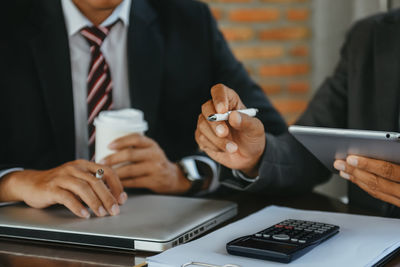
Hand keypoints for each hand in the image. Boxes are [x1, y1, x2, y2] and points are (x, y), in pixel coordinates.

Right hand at [0, 160, 126, 217]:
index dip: (117, 185)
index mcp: (84, 165)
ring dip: (95, 202)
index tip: (122, 199)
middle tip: (115, 210)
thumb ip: (95, 185)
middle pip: (97, 181)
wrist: (30, 183)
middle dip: (108, 197)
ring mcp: (62, 177)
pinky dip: (78, 207)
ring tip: (102, 213)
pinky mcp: (51, 188)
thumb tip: (115, 198)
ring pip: (83, 188)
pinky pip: (67, 197)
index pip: (107, 171)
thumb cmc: (59, 184)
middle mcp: (74, 168)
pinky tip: (84, 214)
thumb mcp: (79, 180)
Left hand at [101, 134, 190, 193]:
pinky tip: (114, 183)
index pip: (136, 138)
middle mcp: (154, 154)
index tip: (108, 145)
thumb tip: (107, 148)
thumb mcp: (150, 150)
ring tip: (104, 174)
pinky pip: (134, 182)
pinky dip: (122, 183)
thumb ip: (135, 148)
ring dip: (115, 172)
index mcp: (151, 144)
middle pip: (130, 154)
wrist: (173, 177)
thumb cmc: (155, 162)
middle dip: (113, 158)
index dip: (121, 141)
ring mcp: (155, 168)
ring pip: (130, 170)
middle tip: (102, 162)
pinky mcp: (154, 181)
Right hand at [195, 84, 265, 176]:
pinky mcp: (202, 136)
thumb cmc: (252, 138)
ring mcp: (207, 123)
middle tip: (224, 133)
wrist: (248, 156)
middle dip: (215, 122)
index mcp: (230, 101)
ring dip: (217, 139)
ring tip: (232, 148)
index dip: (219, 98)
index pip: (219, 90)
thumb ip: (246, 121)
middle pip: (207, 108)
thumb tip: (233, 116)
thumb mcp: (256, 129)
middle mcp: (216, 110)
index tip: (222, 110)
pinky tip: (225, 149)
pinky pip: (201, 138)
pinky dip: (214, 146)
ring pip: (203, 125)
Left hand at [334, 156, 399, 206]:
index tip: (351, 158)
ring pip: (376, 191)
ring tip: (343, 170)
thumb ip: (396, 155)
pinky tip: (356, 179)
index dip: (367, 165)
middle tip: (339, 163)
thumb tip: (381, 149)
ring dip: (357, 180)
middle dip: (355, 172)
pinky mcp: (399, 203)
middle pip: (376, 182)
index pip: (387, 171)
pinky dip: (366, 186)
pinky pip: (380, 195)